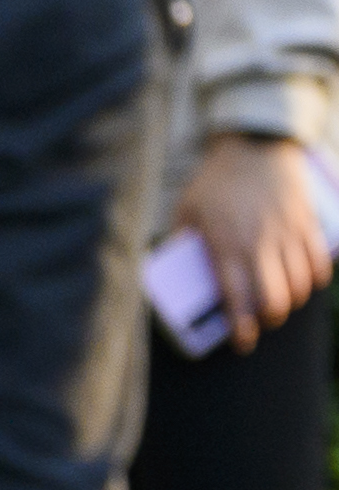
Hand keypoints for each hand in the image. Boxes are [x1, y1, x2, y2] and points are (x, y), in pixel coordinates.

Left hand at [184, 133, 326, 340]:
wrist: (256, 146)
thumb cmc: (216, 182)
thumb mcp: (186, 212)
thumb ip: (179, 243)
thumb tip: (170, 274)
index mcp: (227, 246)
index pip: (238, 298)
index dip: (242, 327)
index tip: (242, 342)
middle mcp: (261, 243)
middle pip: (275, 298)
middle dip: (270, 319)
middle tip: (261, 322)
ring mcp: (288, 233)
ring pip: (301, 284)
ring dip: (293, 302)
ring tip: (280, 304)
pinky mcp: (309, 222)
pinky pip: (320, 261)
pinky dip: (316, 280)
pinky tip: (306, 285)